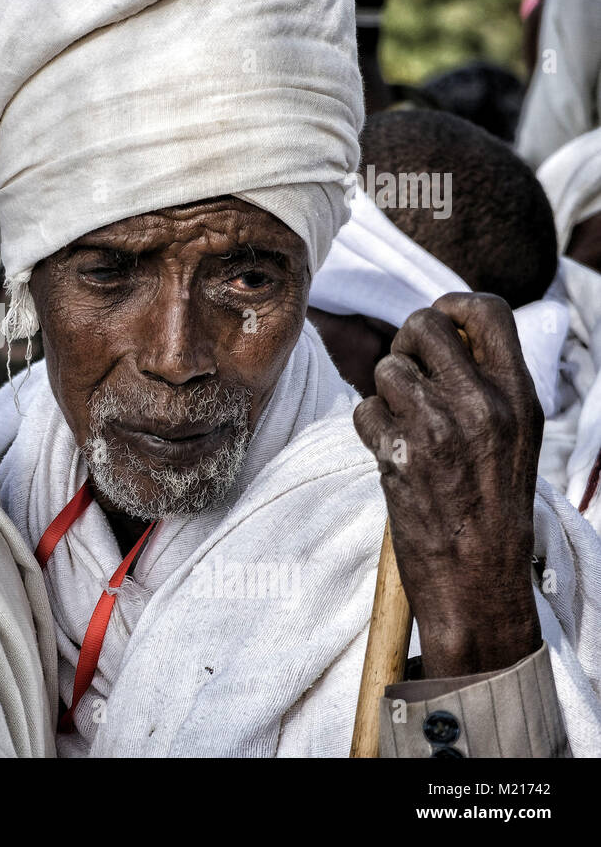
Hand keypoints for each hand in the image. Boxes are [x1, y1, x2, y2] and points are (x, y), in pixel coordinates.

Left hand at [353, 293, 542, 678]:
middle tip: (409, 375)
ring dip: (385, 394)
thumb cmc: (493, 504)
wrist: (479, 577)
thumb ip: (486, 382)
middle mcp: (482, 404)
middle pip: (422, 324)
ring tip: (406, 427)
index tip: (438, 325)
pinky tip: (393, 455)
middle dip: (405, 344)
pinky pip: (363, 410)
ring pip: (386, 369)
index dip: (451, 306)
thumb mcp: (514, 434)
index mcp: (518, 395)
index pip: (486, 310)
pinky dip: (370, 429)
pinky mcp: (399, 453)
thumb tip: (445, 330)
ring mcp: (438, 427)